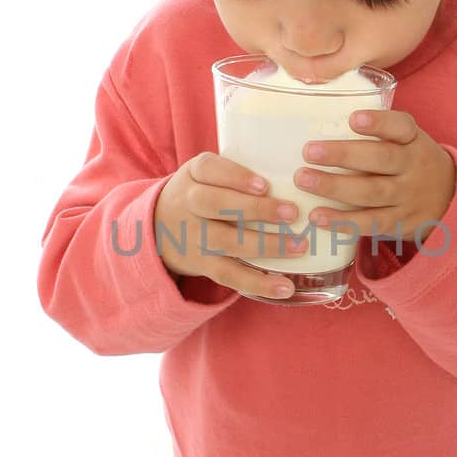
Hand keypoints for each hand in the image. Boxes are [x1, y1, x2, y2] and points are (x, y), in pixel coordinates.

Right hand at [154, 153, 309, 298]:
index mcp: (194, 174)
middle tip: (292, 212)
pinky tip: (285, 287)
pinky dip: (259, 283)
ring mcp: (195, 237)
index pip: (210, 169)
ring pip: (228, 242)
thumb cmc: (200, 192)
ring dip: (266, 245)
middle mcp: (189, 204)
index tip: (264, 185)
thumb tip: (298, 175)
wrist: (157, 227)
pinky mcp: (203, 265)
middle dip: (256, 209)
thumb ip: (236, 172)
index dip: (236, 177)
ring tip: (299, 247)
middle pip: (217, 205)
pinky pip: (230, 276)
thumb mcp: (205, 173)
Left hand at [292, 109, 455, 246]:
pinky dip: (343, 221)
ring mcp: (408, 197)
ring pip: (372, 192)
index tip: (354, 119)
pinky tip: (318, 216)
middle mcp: (414, 167)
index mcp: (413, 140)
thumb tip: (318, 120)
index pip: (401, 126)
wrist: (449, 199)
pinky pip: (371, 222)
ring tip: (304, 180)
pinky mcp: (401, 223)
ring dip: (335, 187)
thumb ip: (376, 133)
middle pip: (382, 159)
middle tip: (309, 151)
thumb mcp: (406, 140)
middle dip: (343, 155)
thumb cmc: (410, 162)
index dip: (379, 122)